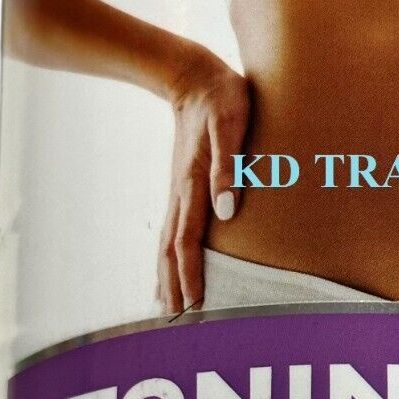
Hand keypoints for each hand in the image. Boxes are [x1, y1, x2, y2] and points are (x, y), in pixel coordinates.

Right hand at [157, 50, 249, 313]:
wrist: (193, 75)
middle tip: (175, 323)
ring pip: (167, 243)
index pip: (187, 242)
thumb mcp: (232, 125)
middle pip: (171, 250)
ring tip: (167, 308)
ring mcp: (178, 191)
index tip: (192, 306)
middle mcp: (181, 193)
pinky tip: (171, 267)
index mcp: (192, 184)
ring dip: (166, 276)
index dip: (189, 276)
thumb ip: (229, 167)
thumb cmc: (222, 98)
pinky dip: (168, 256)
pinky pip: (172, 230)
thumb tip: (227, 214)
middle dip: (172, 287)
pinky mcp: (181, 186)